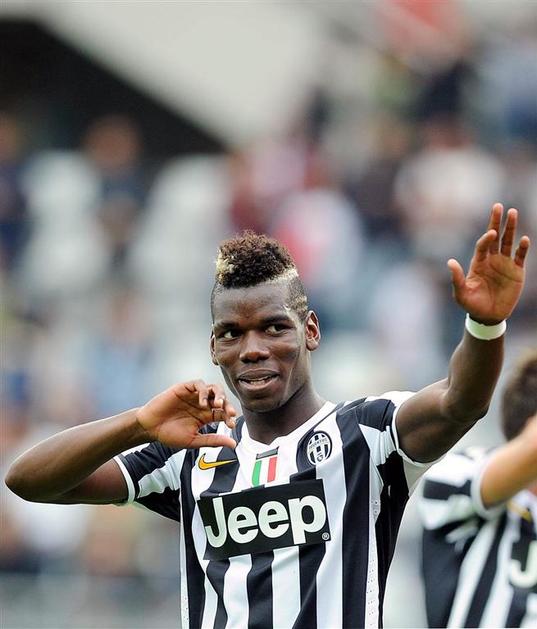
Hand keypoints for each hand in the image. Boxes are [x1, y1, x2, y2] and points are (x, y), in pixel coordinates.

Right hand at [135, 380, 236, 449]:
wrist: (150, 428)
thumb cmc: (169, 434)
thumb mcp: (193, 440)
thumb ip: (212, 440)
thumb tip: (233, 444)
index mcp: (205, 416)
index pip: (223, 413)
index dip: (229, 417)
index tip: (231, 424)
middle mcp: (201, 404)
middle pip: (221, 399)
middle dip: (228, 405)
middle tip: (230, 413)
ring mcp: (193, 395)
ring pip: (213, 388)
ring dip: (219, 395)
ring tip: (218, 404)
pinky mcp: (184, 388)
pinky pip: (198, 384)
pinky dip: (203, 391)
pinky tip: (202, 403)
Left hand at [448, 203, 530, 323]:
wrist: (488, 316)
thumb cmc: (472, 304)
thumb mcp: (461, 293)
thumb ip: (457, 278)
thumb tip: (450, 262)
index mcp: (478, 262)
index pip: (483, 245)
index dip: (486, 238)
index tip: (491, 233)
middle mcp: (491, 259)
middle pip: (495, 237)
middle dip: (496, 222)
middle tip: (498, 206)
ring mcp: (505, 264)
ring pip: (508, 242)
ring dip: (511, 228)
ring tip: (513, 212)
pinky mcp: (516, 272)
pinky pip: (520, 257)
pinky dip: (523, 248)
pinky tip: (524, 239)